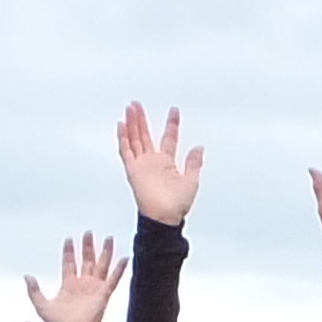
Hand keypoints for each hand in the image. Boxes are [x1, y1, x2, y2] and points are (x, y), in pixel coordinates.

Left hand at [23, 228, 123, 321]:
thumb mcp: (41, 305)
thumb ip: (34, 291)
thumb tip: (27, 276)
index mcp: (69, 285)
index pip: (69, 263)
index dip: (69, 251)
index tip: (69, 240)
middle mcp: (83, 284)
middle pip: (86, 260)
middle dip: (87, 246)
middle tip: (88, 233)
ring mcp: (94, 288)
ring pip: (101, 265)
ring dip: (104, 252)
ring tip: (108, 238)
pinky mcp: (104, 294)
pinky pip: (113, 279)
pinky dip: (119, 269)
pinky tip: (124, 258)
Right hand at [117, 101, 201, 227]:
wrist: (164, 216)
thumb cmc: (177, 205)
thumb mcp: (192, 180)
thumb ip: (194, 162)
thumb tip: (199, 147)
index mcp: (166, 163)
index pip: (168, 138)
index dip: (171, 124)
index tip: (174, 111)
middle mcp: (152, 162)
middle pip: (145, 135)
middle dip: (142, 119)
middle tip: (138, 104)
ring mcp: (141, 165)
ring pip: (134, 139)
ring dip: (132, 124)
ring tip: (130, 108)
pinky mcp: (133, 170)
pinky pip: (126, 151)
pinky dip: (123, 138)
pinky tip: (122, 125)